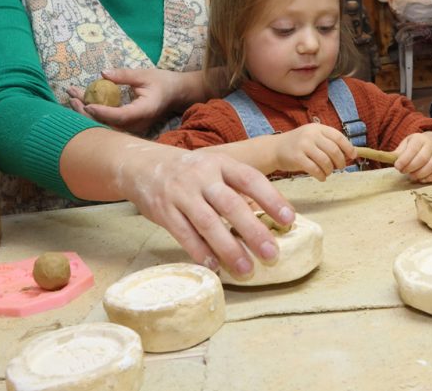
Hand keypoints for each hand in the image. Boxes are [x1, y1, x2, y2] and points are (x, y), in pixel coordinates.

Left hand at [67, 67, 186, 135]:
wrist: (175, 94)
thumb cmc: (162, 82)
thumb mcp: (144, 74)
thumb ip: (124, 75)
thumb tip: (102, 74)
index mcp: (144, 110)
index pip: (121, 116)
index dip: (103, 112)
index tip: (87, 103)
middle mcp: (137, 123)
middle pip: (109, 125)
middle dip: (87, 112)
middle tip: (73, 97)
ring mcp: (132, 127)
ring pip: (106, 125)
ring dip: (87, 112)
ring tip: (72, 96)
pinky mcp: (127, 126)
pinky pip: (108, 122)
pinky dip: (94, 112)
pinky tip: (81, 101)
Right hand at [119, 142, 295, 276]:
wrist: (142, 165)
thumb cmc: (189, 171)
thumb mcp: (214, 168)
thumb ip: (236, 188)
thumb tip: (269, 215)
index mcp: (221, 163)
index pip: (250, 179)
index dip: (271, 198)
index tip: (289, 219)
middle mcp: (202, 176)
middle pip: (231, 204)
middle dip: (253, 230)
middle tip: (272, 254)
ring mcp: (181, 193)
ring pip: (208, 223)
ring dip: (229, 248)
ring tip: (246, 269)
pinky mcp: (163, 210)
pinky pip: (184, 234)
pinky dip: (200, 251)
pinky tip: (215, 266)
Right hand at [271, 124, 354, 179]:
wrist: (275, 149)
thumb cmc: (298, 145)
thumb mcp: (312, 137)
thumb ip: (328, 142)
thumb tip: (351, 152)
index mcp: (317, 128)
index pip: (338, 136)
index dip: (348, 147)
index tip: (353, 156)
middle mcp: (311, 135)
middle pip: (333, 150)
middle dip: (340, 161)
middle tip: (340, 167)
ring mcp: (303, 146)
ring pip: (325, 161)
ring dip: (330, 170)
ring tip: (328, 172)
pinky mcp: (297, 158)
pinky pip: (315, 169)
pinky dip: (321, 176)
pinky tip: (321, 177)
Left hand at [393, 132, 431, 182]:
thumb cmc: (416, 145)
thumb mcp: (407, 143)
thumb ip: (399, 152)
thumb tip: (390, 159)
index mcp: (420, 139)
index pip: (413, 149)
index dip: (404, 159)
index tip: (397, 166)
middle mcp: (431, 146)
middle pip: (422, 158)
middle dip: (411, 167)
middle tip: (403, 171)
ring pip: (431, 166)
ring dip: (420, 174)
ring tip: (411, 176)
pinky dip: (429, 178)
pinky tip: (421, 179)